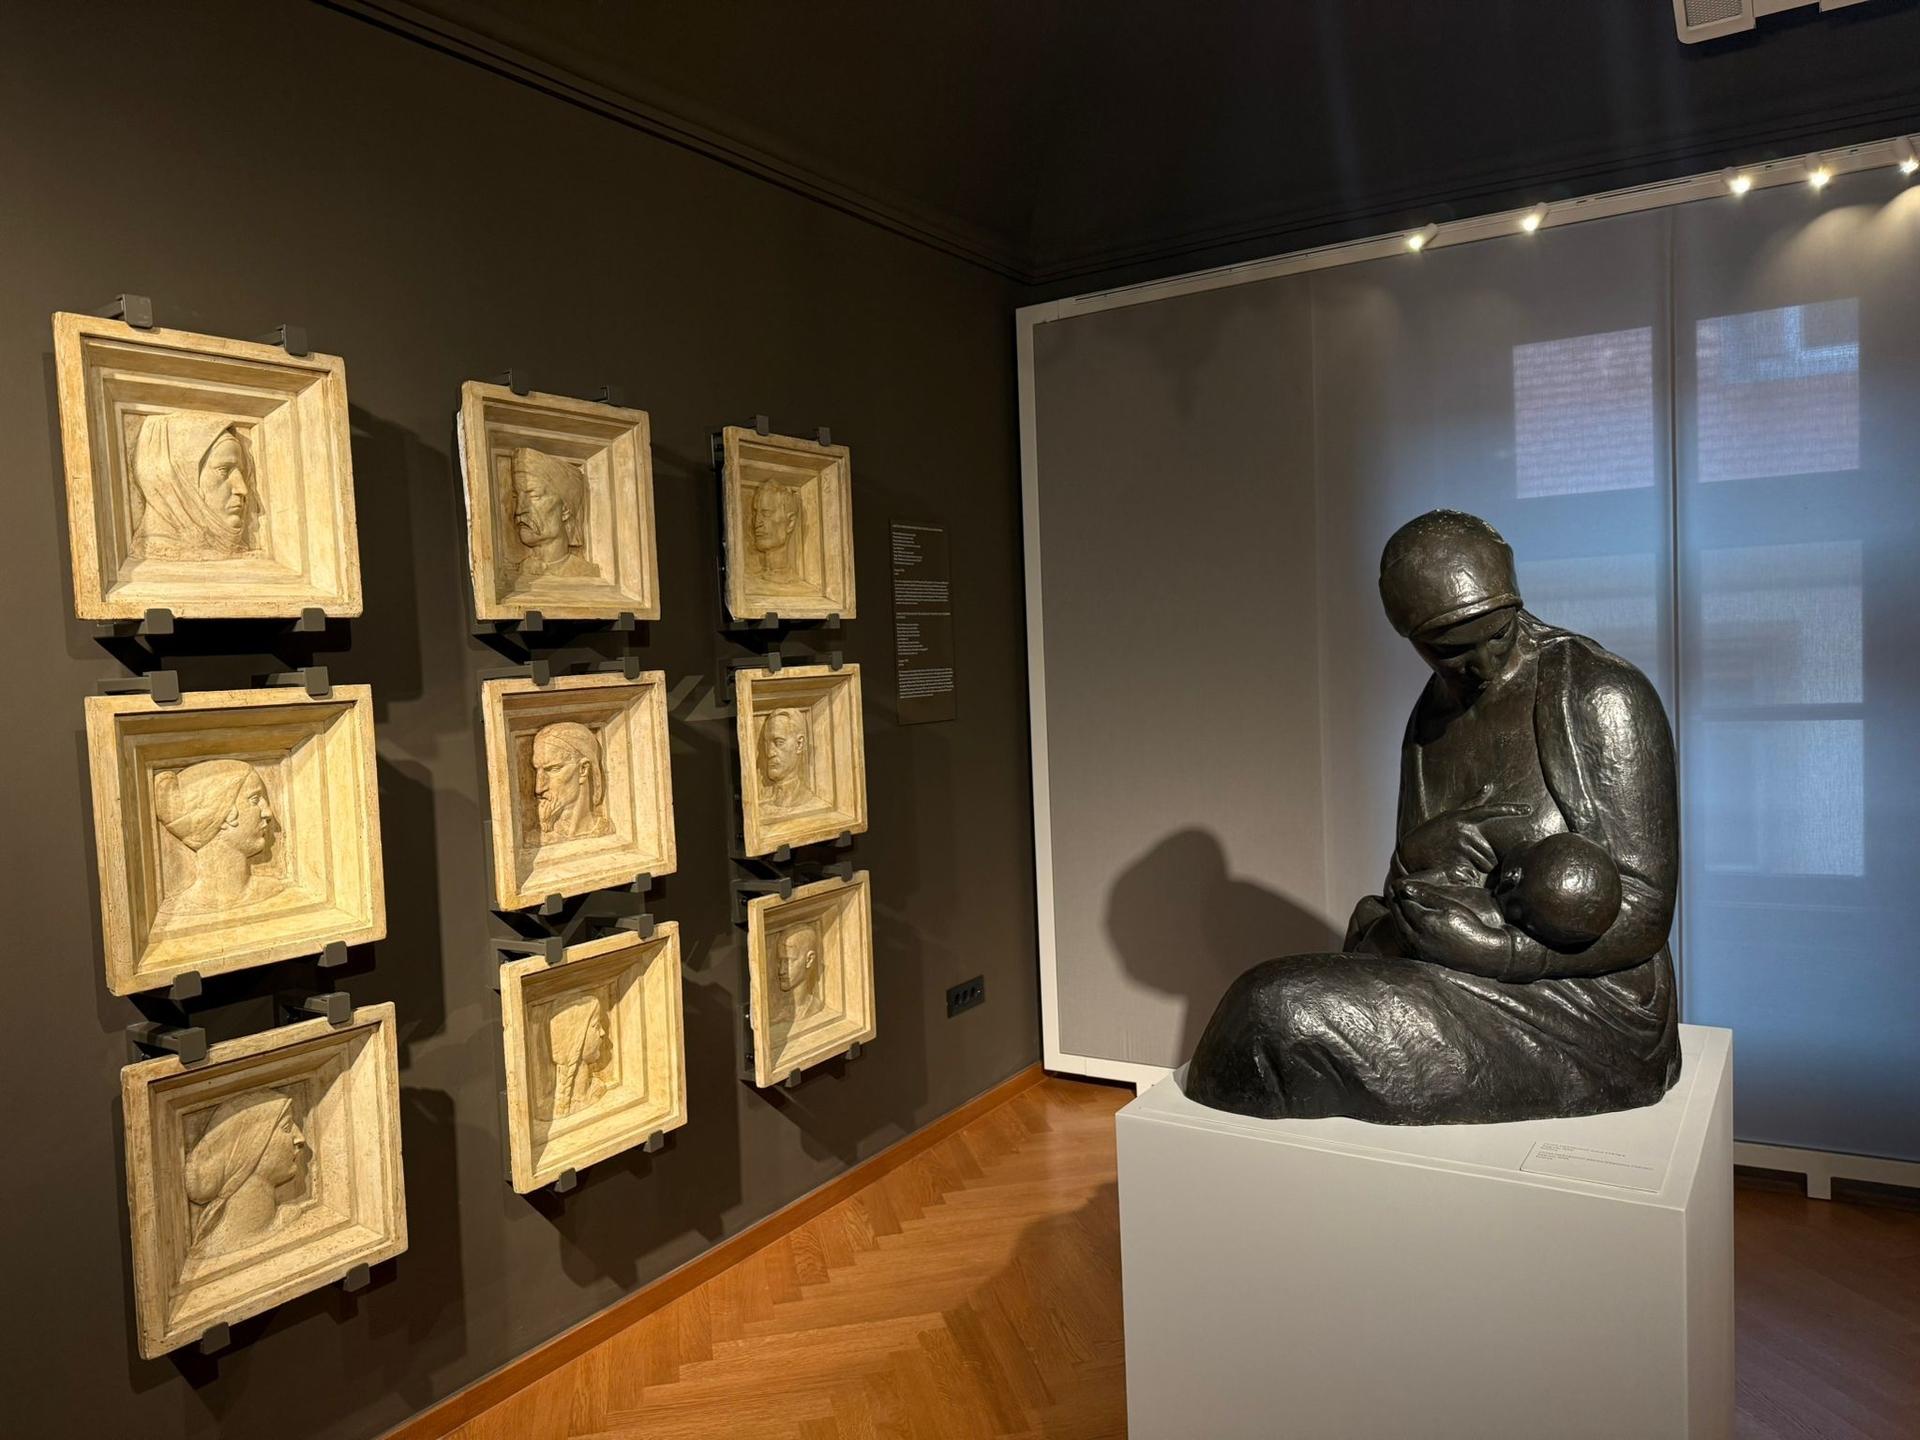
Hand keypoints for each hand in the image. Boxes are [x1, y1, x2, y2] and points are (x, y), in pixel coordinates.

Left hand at [1391, 880, 1510, 970]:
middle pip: (1398, 915)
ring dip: (1395, 914)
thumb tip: (1406, 887)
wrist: (1482, 954)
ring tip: (1396, 902)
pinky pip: (1404, 939)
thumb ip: (1427, 896)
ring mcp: (1417, 948)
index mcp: (1425, 922)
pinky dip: (1401, 928)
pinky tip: (1403, 921)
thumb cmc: (1470, 927)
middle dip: (1394, 901)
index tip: (1396, 883)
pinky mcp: (1420, 956)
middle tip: (1392, 890)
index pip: (1404, 902)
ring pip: (1398, 928)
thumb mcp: (1451, 906)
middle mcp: (1417, 937)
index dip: (1399, 891)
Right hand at [1395, 785, 1531, 878]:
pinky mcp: (1452, 862)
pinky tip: (1453, 869)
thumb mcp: (1453, 814)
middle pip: (1491, 854)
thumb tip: (1489, 786)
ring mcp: (1458, 847)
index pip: (1491, 811)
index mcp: (1464, 818)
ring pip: (1485, 866)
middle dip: (1484, 860)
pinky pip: (1474, 875)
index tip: (1529, 809)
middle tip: (1465, 856)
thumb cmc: (1436, 831)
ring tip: (1458, 861)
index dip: (1511, 810)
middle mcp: (1463, 830)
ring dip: (1477, 869)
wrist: (1412, 849)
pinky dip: (1468, 877)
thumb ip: (1474, 802)